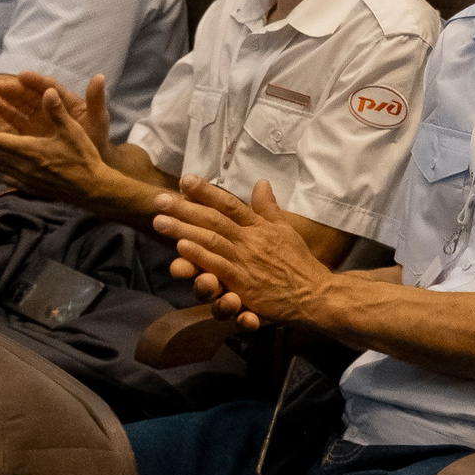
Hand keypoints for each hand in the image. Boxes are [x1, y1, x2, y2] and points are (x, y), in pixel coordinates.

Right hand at [0, 72, 113, 152]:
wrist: (91, 166)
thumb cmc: (97, 140)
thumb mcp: (98, 121)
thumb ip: (96, 101)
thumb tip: (99, 77)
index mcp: (66, 102)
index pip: (49, 88)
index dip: (36, 82)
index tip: (22, 75)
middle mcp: (51, 109)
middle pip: (31, 97)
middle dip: (16, 91)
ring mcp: (40, 122)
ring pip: (22, 109)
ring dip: (7, 103)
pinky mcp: (32, 135)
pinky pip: (17, 124)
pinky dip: (6, 118)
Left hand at [0, 79, 116, 205]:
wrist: (92, 190)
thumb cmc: (84, 158)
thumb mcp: (73, 131)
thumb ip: (58, 112)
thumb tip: (48, 91)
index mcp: (30, 150)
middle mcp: (23, 166)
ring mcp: (26, 180)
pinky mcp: (32, 189)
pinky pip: (9, 179)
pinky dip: (0, 171)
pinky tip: (0, 169)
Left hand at [151, 178, 332, 329]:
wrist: (315, 295)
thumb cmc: (299, 264)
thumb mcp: (286, 231)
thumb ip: (269, 209)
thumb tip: (262, 183)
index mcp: (260, 226)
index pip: (230, 203)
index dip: (206, 191)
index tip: (185, 180)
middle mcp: (251, 240)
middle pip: (214, 219)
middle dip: (184, 208)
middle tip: (158, 199)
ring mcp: (247, 261)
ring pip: (211, 240)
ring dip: (183, 229)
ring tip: (160, 221)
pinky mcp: (245, 284)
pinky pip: (220, 266)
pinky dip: (201, 256)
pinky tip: (182, 248)